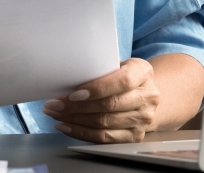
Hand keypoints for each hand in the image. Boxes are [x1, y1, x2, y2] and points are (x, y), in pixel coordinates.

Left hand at [41, 58, 160, 142]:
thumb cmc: (123, 76)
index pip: (122, 81)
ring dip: (74, 120)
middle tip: (55, 104)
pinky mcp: (135, 136)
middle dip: (77, 106)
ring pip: (104, 123)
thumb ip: (99, 69)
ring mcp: (143, 119)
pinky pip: (104, 138)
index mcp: (143, 73)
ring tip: (56, 114)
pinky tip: (66, 126)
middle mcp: (148, 97)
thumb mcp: (117, 64)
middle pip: (110, 105)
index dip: (96, 89)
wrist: (144, 94)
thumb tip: (66, 78)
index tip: (73, 93)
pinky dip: (81, 133)